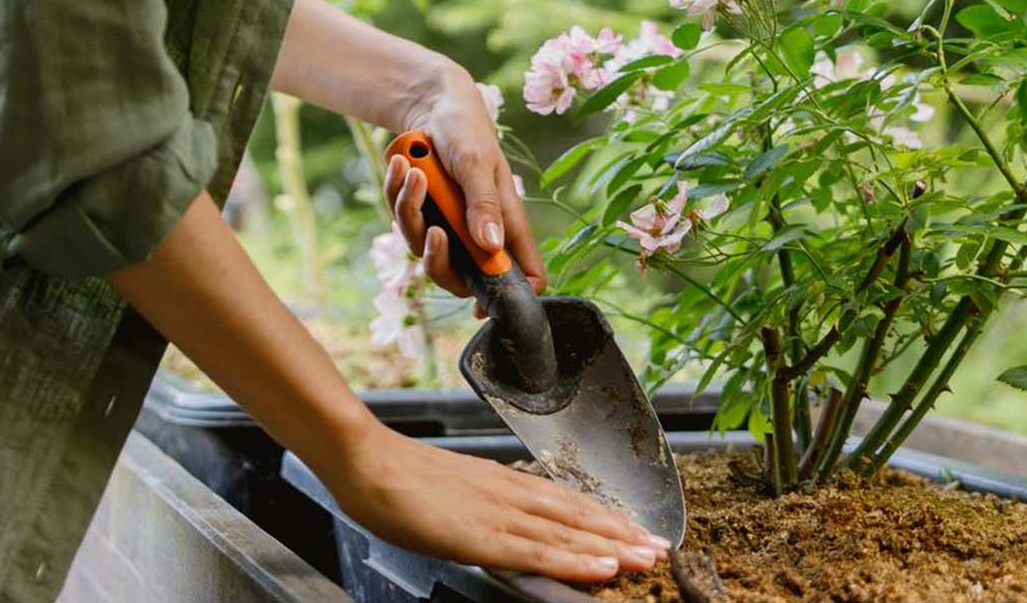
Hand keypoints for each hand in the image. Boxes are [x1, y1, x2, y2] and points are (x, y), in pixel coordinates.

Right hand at [325, 424, 673, 583]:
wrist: (365, 460)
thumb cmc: (395, 476)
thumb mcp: (448, 487)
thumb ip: (479, 502)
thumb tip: (498, 520)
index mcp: (500, 482)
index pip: (563, 500)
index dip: (601, 516)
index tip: (633, 528)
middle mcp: (508, 494)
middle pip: (576, 515)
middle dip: (621, 533)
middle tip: (661, 547)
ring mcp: (498, 514)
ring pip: (568, 533)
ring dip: (612, 547)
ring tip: (649, 557)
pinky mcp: (483, 536)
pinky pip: (539, 551)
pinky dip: (575, 560)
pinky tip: (604, 568)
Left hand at [383, 62, 544, 310]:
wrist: (430, 104)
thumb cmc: (466, 130)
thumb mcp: (477, 163)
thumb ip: (484, 205)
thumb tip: (491, 247)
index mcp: (505, 222)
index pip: (523, 273)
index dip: (510, 298)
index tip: (483, 306)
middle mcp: (476, 231)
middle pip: (461, 278)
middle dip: (440, 261)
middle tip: (434, 233)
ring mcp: (446, 224)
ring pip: (422, 246)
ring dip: (412, 210)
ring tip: (412, 172)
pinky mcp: (420, 212)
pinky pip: (402, 219)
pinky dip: (398, 192)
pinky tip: (400, 165)